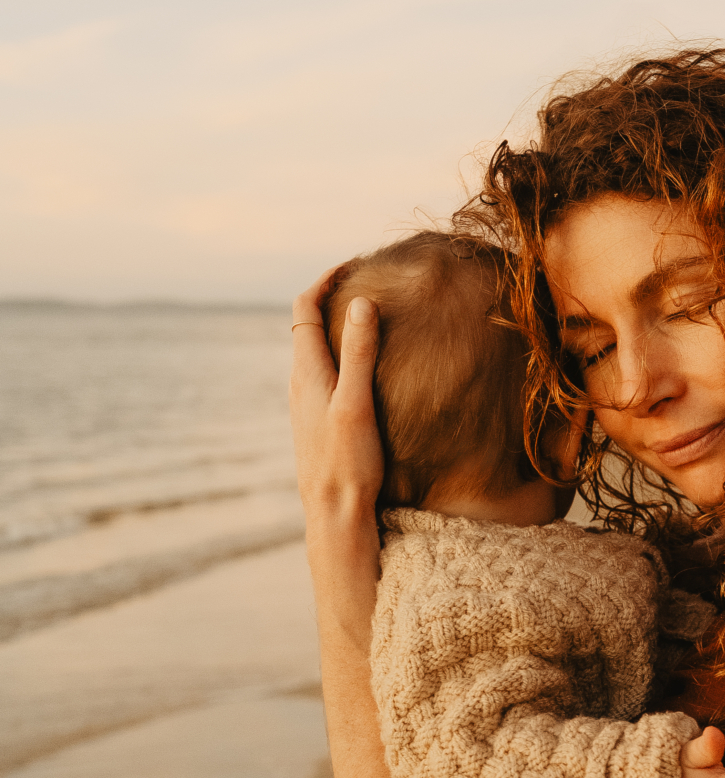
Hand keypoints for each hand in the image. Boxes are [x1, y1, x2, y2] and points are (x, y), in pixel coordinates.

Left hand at [289, 273, 384, 524]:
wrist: (333, 512)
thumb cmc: (347, 461)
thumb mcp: (356, 402)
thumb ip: (360, 353)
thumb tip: (362, 302)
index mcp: (307, 371)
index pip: (305, 309)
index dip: (325, 279)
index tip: (354, 264)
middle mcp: (300, 382)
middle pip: (309, 325)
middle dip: (334, 298)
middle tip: (368, 283)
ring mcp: (307, 402)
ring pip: (317, 350)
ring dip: (338, 327)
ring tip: (371, 317)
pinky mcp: (317, 420)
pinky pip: (326, 373)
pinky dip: (343, 354)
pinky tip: (366, 368)